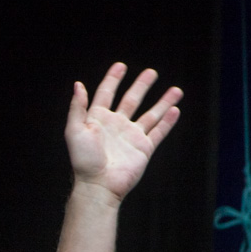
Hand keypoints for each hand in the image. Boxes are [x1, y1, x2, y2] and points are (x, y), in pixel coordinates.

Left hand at [65, 62, 182, 202]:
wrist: (98, 185)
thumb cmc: (83, 161)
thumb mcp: (74, 131)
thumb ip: (77, 107)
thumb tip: (78, 85)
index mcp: (98, 119)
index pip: (106, 94)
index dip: (113, 79)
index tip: (121, 66)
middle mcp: (116, 126)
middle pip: (131, 100)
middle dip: (141, 86)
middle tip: (151, 73)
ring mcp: (131, 137)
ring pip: (150, 115)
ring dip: (163, 102)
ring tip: (176, 90)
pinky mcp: (143, 149)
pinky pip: (158, 132)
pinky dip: (167, 121)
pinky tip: (175, 110)